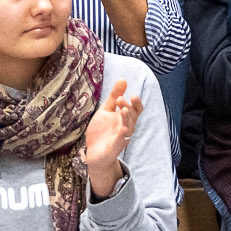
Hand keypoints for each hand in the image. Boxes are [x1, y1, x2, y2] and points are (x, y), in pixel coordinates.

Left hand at [81, 79, 141, 196]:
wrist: (93, 151)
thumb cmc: (102, 130)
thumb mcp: (106, 109)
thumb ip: (115, 96)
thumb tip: (123, 79)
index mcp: (125, 117)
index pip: (136, 109)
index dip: (136, 103)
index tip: (132, 95)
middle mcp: (126, 127)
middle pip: (132, 117)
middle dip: (128, 108)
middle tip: (120, 100)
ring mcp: (121, 138)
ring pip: (128, 128)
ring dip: (127, 119)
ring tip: (123, 110)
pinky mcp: (114, 148)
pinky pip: (120, 142)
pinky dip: (122, 137)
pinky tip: (122, 131)